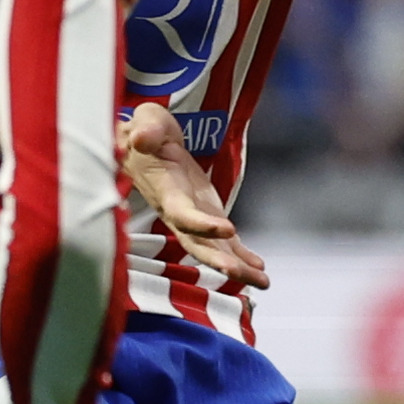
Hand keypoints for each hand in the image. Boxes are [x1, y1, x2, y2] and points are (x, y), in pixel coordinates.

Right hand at [122, 100, 268, 289]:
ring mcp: (194, 217)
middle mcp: (178, 212)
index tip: (228, 228)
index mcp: (166, 192)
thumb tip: (140, 137)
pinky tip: (260, 270)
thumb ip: (146, 130)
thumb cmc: (147, 131)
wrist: (145, 146)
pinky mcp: (206, 215)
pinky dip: (242, 256)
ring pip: (213, 249)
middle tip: (240, 273)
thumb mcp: (147, 122)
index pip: (182, 214)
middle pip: (196, 244)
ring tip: (262, 282)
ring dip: (236, 267)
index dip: (202, 224)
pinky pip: (224, 242)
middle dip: (217, 260)